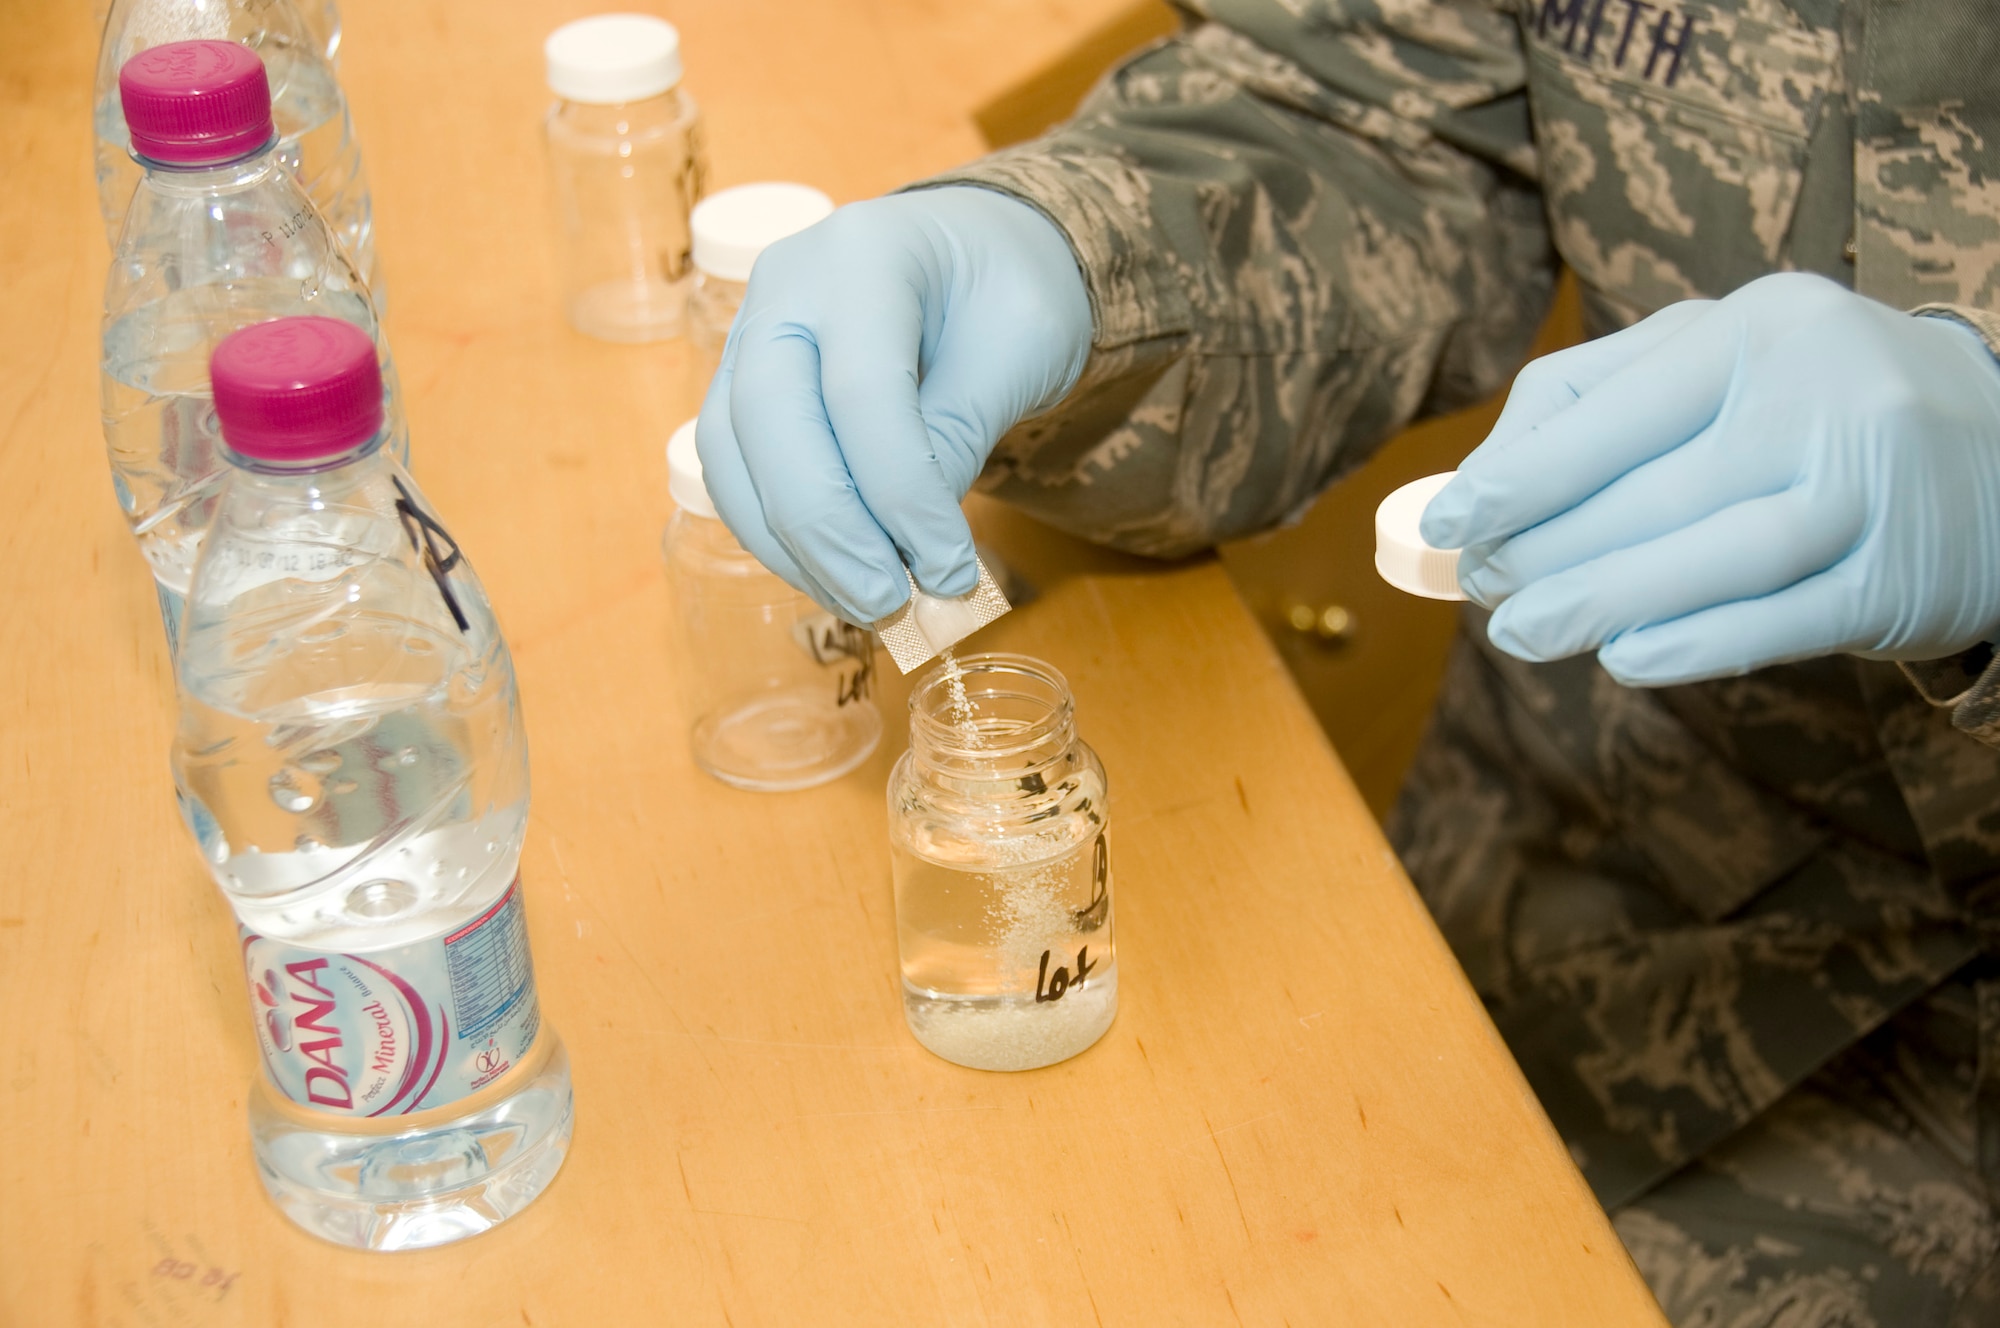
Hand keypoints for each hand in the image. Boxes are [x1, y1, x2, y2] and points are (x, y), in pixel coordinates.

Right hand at [695, 186, 1091, 623]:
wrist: (977, 250)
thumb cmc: (1008, 287)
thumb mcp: (1019, 348)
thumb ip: (960, 432)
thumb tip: (912, 544)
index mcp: (864, 255)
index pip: (861, 391)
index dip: (900, 493)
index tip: (947, 568)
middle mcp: (786, 285)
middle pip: (770, 420)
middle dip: (828, 530)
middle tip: (889, 601)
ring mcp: (750, 333)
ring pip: (732, 454)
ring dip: (792, 547)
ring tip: (865, 602)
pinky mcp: (742, 384)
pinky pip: (734, 471)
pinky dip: (777, 535)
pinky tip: (834, 575)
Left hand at [1418, 273, 1999, 684]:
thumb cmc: (1812, 405)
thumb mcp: (1719, 364)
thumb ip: (1595, 404)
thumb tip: (1473, 485)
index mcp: (1758, 326)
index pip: (1608, 411)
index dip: (1514, 478)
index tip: (1445, 524)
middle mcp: (1823, 394)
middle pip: (1649, 493)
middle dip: (1544, 551)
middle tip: (1482, 588)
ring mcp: (1870, 486)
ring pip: (1711, 557)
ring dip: (1599, 603)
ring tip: (1519, 635)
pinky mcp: (1901, 577)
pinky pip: (1781, 620)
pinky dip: (1694, 644)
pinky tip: (1624, 660)